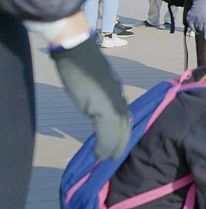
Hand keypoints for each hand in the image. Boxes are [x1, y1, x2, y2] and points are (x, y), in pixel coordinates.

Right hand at [50, 38, 130, 159]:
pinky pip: (106, 131)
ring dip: (112, 147)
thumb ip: (101, 94)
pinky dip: (105, 144)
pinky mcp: (101, 106)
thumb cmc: (82, 61)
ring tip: (105, 158)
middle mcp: (118, 98)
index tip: (119, 142)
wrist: (77, 50)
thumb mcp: (97, 81)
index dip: (122, 131)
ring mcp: (111, 102)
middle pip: (124, 125)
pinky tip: (99, 153)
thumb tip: (97, 107)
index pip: (124, 116)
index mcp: (117, 92)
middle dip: (121, 142)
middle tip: (114, 157)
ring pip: (117, 131)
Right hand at [187, 0, 205, 39]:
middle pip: (201, 29)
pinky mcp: (189, 18)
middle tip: (204, 29)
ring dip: (198, 29)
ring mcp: (193, 19)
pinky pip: (190, 26)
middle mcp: (199, 19)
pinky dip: (193, 27)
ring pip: (195, 28)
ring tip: (200, 25)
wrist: (200, 1)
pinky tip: (195, 24)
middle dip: (203, 30)